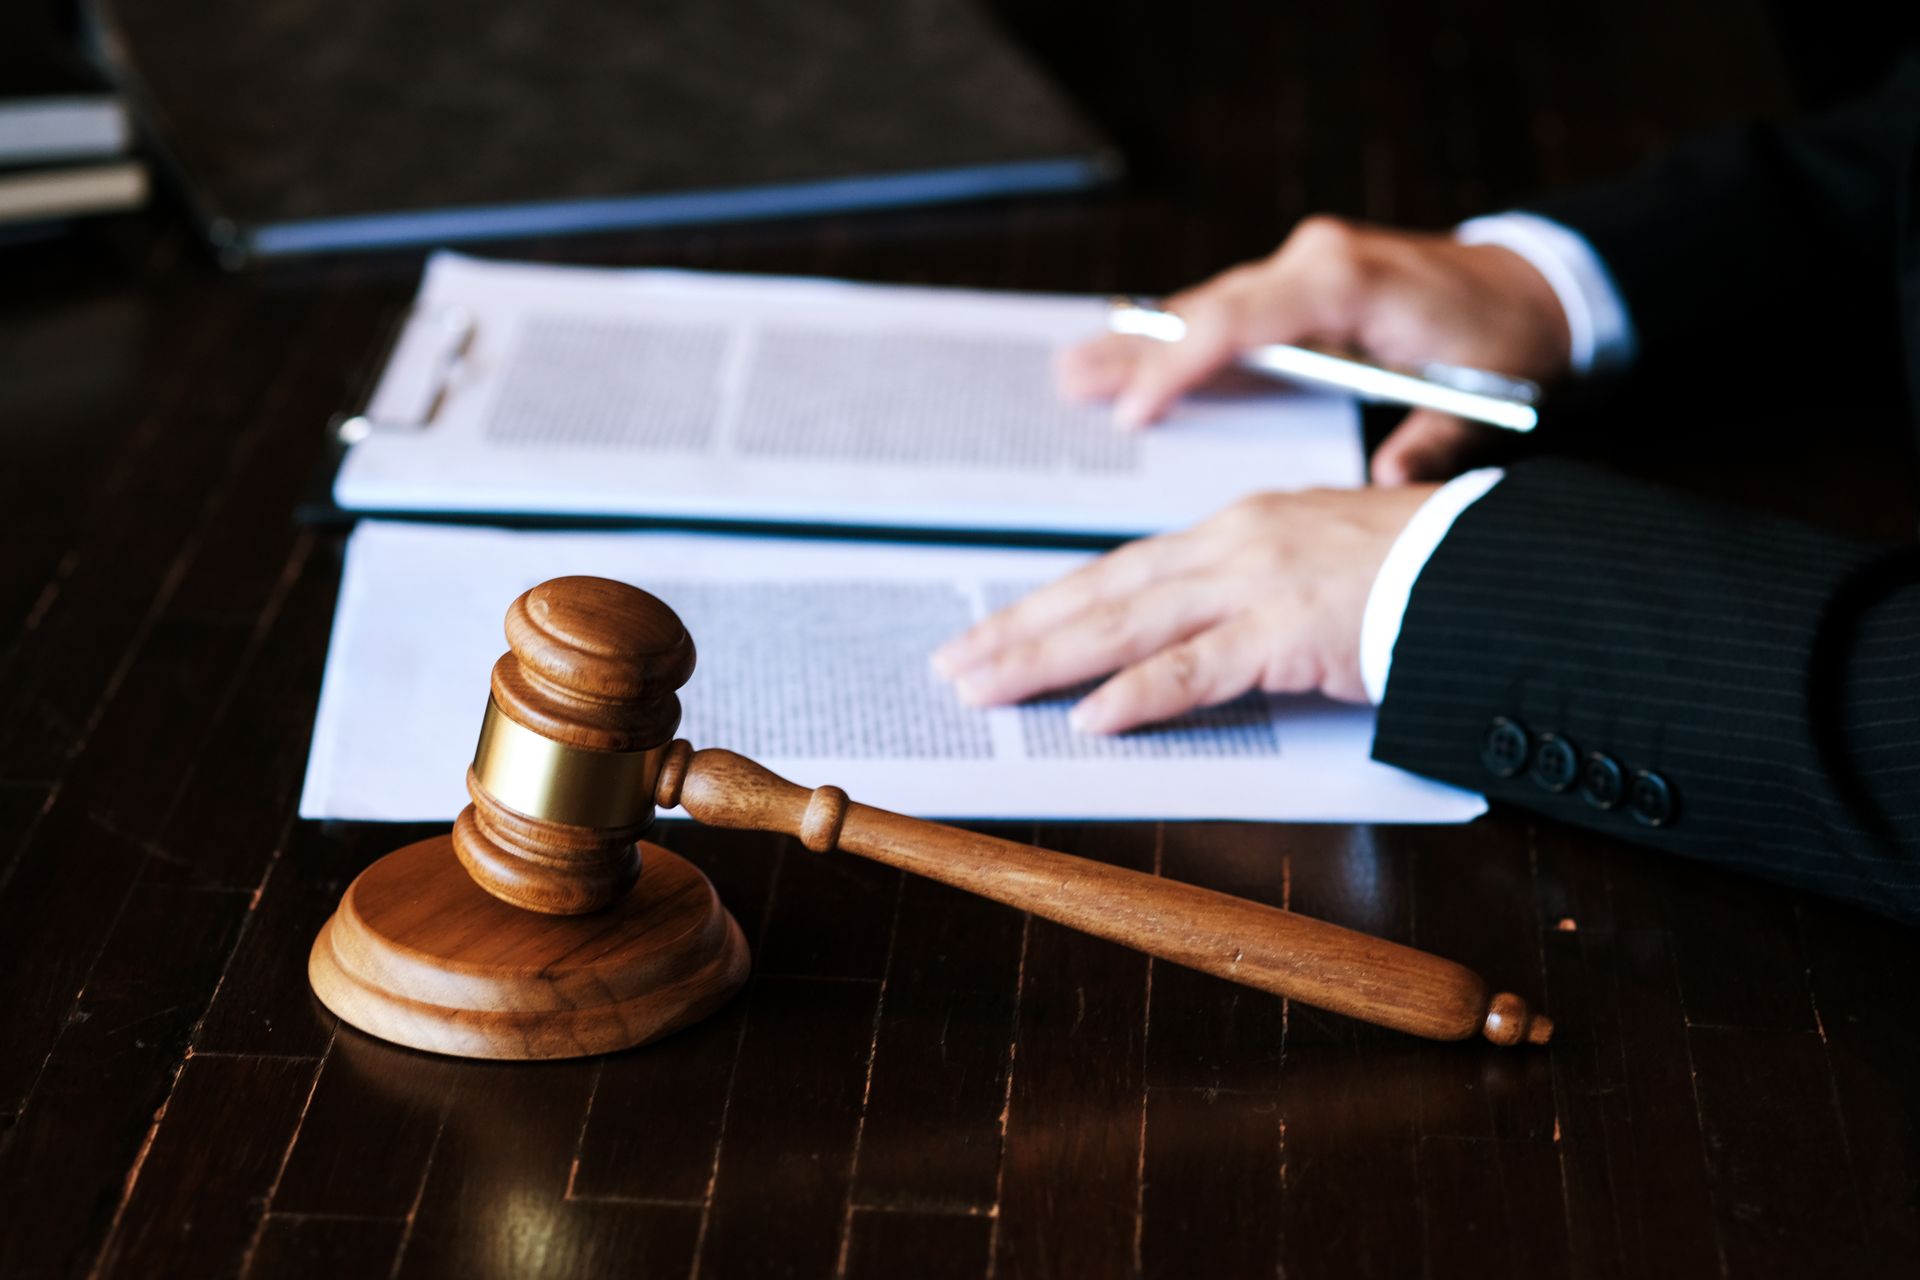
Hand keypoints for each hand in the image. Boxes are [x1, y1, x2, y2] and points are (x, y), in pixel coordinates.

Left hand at [930, 485, 1435, 732]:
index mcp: (1235, 530)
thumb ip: (1250, 600)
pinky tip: (1091, 719)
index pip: (1119, 573)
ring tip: (983, 688)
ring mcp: (1256, 584)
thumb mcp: (1314, 572)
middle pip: (1102, 594)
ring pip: (1127, 625)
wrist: (1491, 562)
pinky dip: (1140, 695)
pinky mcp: (1289, 629)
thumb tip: (1192, 644)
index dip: (1050, 606)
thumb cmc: (1416, 570)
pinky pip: (1199, 668)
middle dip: (1019, 631)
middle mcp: (1231, 546)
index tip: (993, 631)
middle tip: (953, 665)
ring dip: (1046, 660)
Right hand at [1056, 216, 1570, 484]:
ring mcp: (1299, 269)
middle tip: (1068, 382)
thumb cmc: (1506, 340)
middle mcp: (1312, 263)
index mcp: (1348, 283)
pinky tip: (1127, 358)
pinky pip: (1222, 314)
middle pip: (1204, 309)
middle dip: (1135, 352)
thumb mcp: (1483, 395)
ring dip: (1140, 343)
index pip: (1243, 318)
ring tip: (1072, 373)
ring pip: (1204, 307)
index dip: (1184, 362)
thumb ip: (1434, 441)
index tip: (1139, 408)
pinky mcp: (1296, 287)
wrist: (1533, 283)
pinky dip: (1175, 339)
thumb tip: (1391, 485)